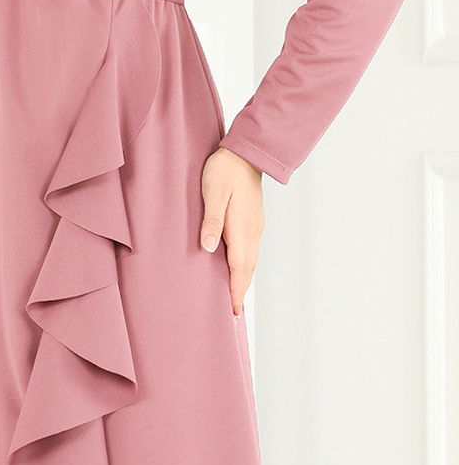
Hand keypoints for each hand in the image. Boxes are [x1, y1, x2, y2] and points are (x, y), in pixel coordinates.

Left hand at [200, 147, 264, 316]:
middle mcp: (252, 231)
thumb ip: (212, 221)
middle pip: (248, 269)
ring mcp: (255, 225)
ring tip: (233, 294)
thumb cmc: (224, 170)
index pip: (240, 268)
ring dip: (243, 278)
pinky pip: (250, 249)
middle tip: (232, 312)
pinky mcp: (253, 219)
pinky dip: (244, 264)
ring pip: (250, 260)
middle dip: (240, 290)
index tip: (233, 312)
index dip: (236, 291)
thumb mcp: (213, 194)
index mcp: (242, 229)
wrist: (245, 152)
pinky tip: (236, 265)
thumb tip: (208, 249)